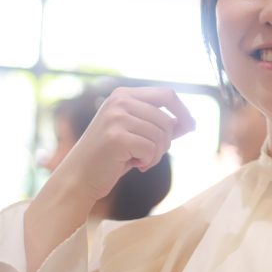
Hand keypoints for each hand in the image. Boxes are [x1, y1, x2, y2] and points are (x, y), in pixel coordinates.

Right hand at [54, 86, 195, 205]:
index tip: (191, 126)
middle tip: (151, 155)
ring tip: (140, 161)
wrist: (79, 178)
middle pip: (166, 119)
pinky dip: (149, 162)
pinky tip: (135, 166)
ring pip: (161, 135)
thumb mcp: (136, 134)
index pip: (166, 94)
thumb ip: (159, 125)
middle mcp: (119, 101)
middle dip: (166, 142)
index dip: (183, 110)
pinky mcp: (116, 137)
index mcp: (123, 94)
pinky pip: (151, 149)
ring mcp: (116, 118)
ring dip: (157, 154)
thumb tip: (189, 122)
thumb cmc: (111, 157)